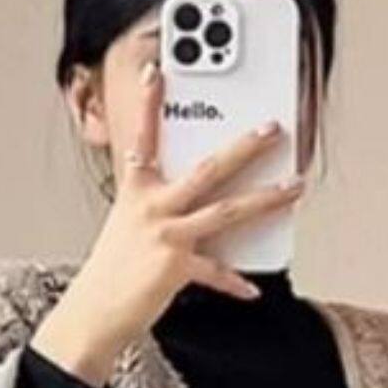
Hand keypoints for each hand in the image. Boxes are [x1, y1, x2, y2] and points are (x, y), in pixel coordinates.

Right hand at [35, 56, 305, 384]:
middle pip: (208, 169)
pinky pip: (216, 273)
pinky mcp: (175, 267)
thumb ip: (156, 207)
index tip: (156, 73)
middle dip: (245, 146)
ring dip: (266, 198)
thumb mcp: (127, 227)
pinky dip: (235, 283)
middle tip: (272, 129)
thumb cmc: (111, 273)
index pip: (143, 139)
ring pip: (226, 211)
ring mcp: (166, 235)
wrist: (94, 314)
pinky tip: (253, 290)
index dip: (147, 105)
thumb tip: (192, 205)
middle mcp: (152, 207)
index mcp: (137, 192)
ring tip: (293, 188)